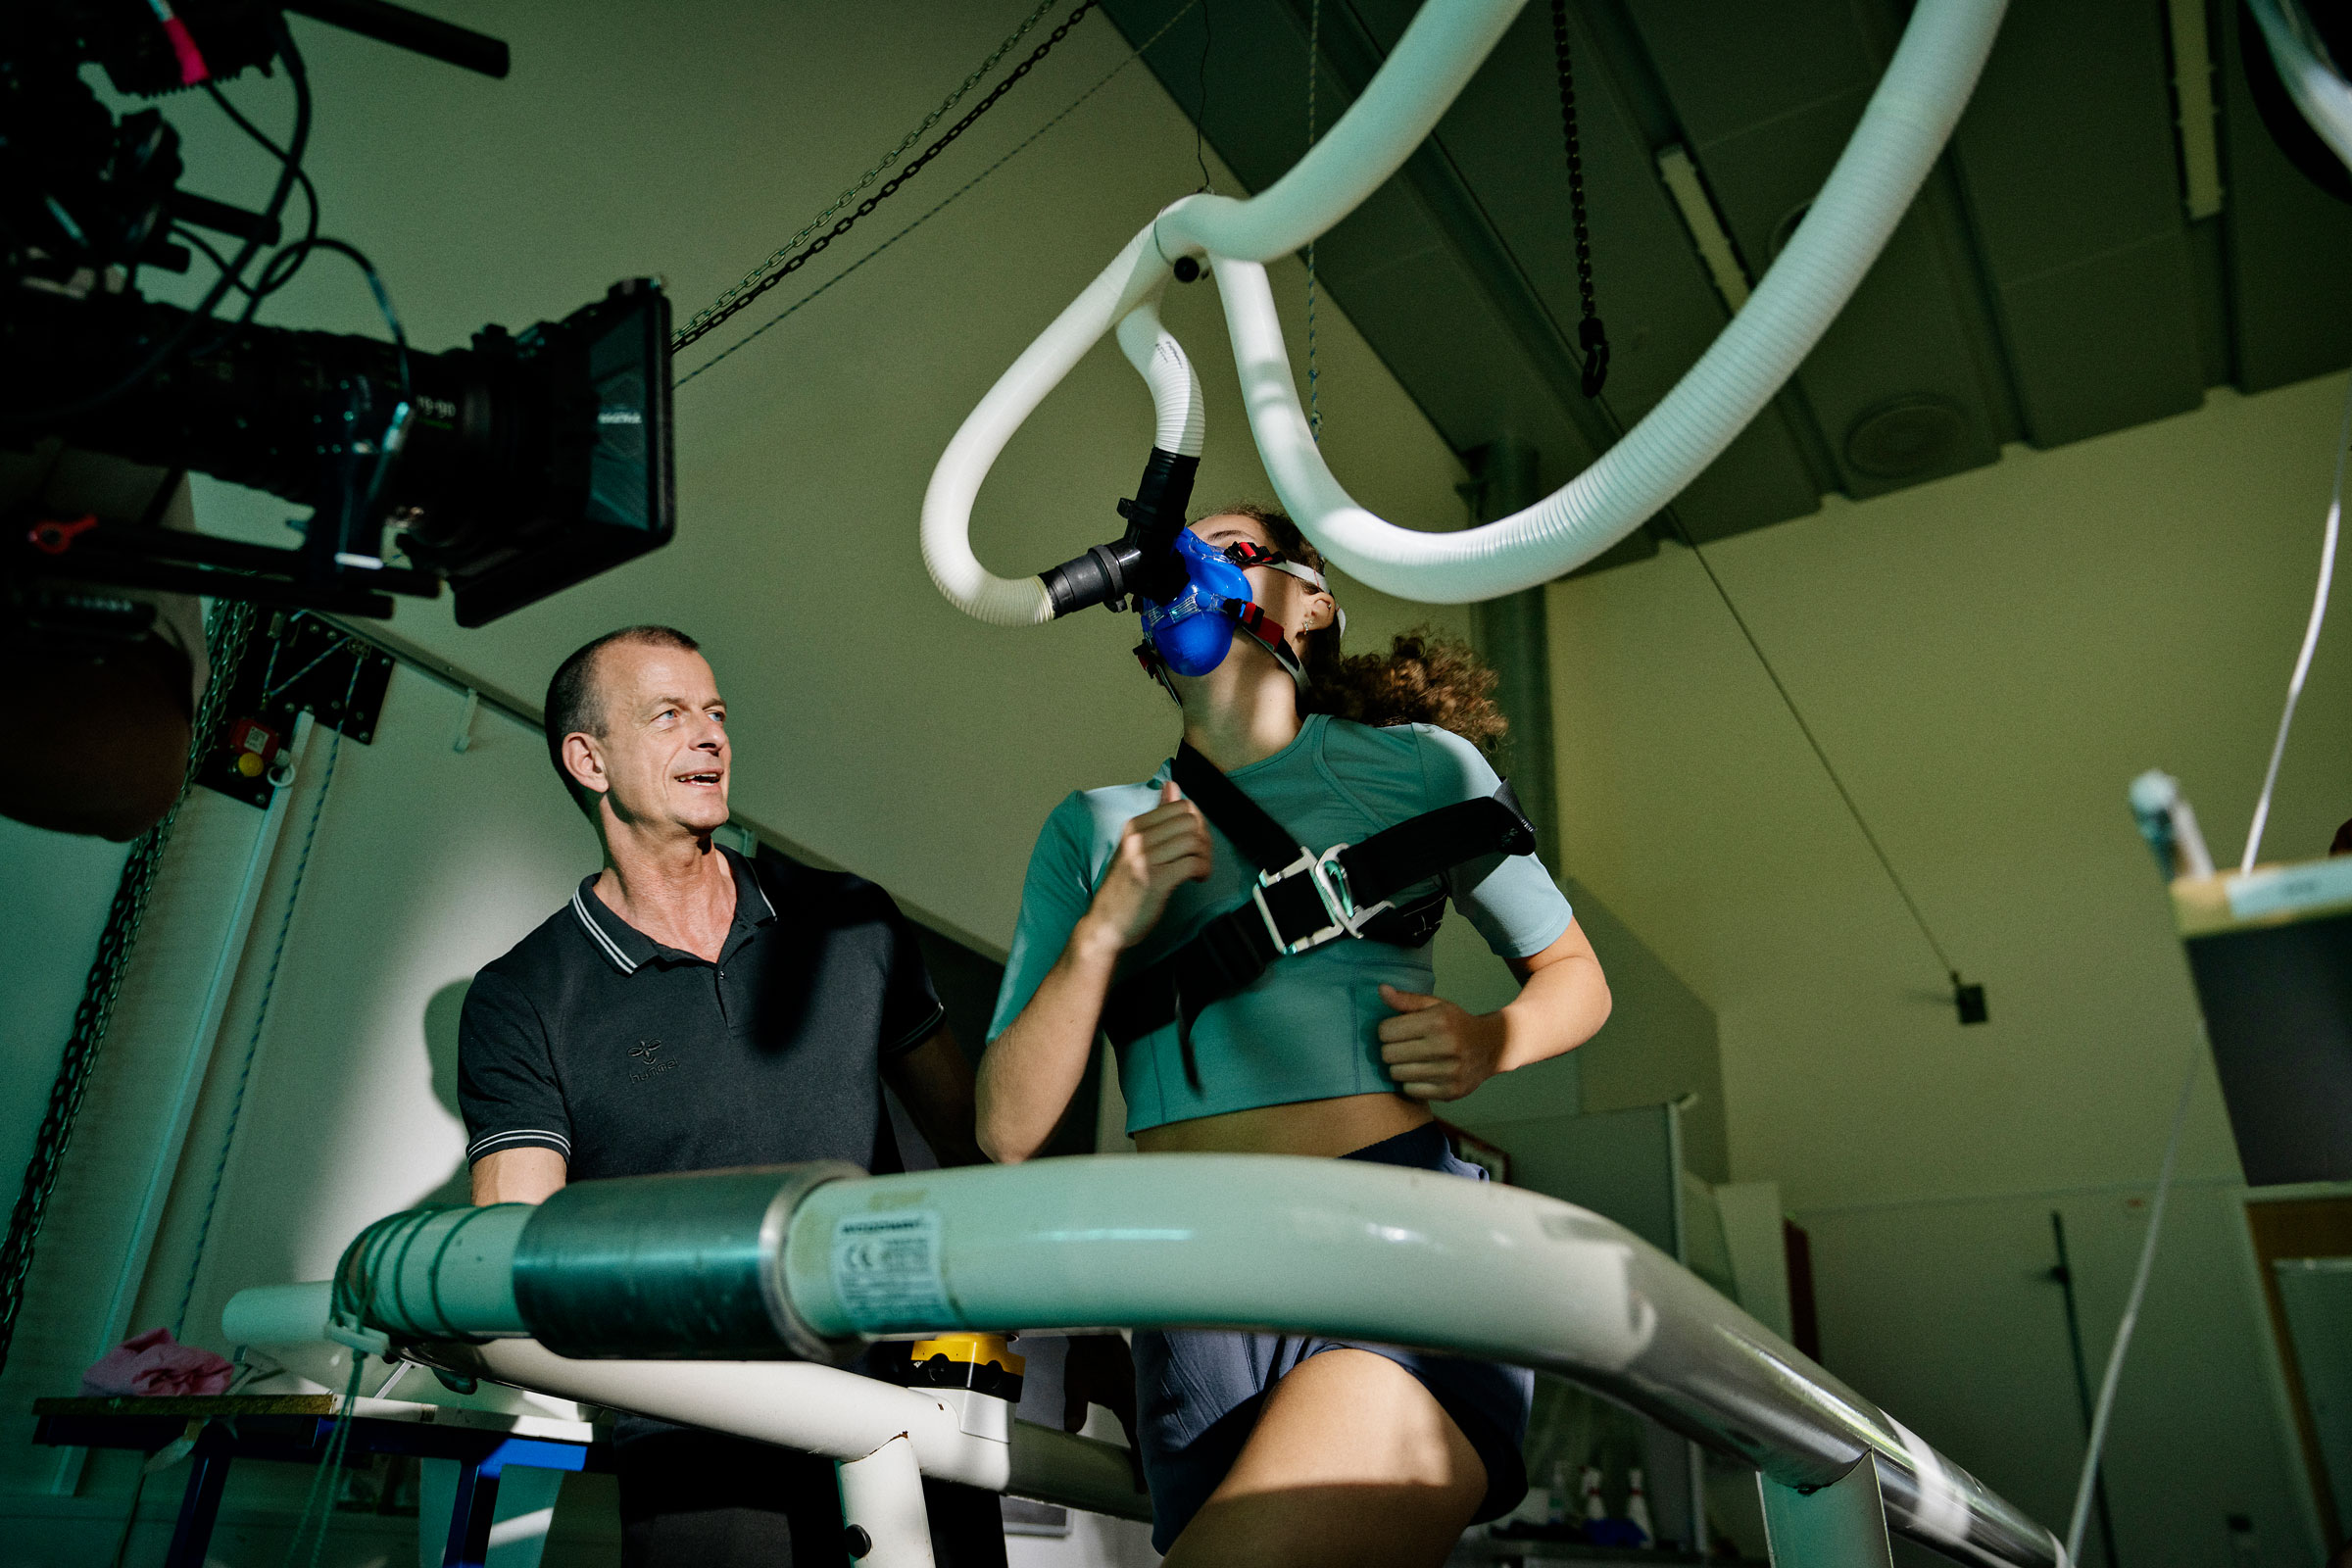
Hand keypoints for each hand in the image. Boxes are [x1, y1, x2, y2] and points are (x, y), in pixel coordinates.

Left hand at [1061, 1332, 1144, 1486]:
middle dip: (1149, 1462)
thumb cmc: (1086, 1357)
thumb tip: (1072, 1429)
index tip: (1142, 1486)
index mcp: (1128, 1402)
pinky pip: (1147, 1413)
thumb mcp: (1076, 1382)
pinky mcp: (1138, 1387)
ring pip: (1149, 1424)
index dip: (1140, 1464)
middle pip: (1148, 1436)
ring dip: (1150, 1445)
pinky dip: (1147, 1428)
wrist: (1097, 1332)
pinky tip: (1145, 1436)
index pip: (1138, 1440)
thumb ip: (1075, 1406)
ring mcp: (1140, 1392)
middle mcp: (1139, 1399)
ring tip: (1150, 1467)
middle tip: (1149, 1487)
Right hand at [1083, 781, 1212, 949]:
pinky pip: (1192, 863)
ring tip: (1200, 869)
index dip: (1197, 822)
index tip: (1195, 840)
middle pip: (1190, 821)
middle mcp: (1137, 839)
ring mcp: (1145, 860)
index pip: (1180, 806)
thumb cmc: (1123, 888)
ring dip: (1206, 856)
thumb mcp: (1134, 846)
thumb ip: (1157, 816)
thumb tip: (1172, 785)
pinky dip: (1203, 870)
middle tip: (1201, 856)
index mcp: (1134, 827)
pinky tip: (1197, 878)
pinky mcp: (1156, 881)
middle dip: (1204, 838)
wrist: (1105, 924)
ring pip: (1193, 841)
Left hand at [1378, 983, 1505, 1100]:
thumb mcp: (1435, 1005)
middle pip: (1388, 1054)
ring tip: (1410, 1059)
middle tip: (1401, 1046)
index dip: (1386, 1030)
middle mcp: (1445, 1046)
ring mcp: (1450, 1072)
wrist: (1492, 1047)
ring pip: (1396, 1074)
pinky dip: (1411, 1082)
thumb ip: (1406, 999)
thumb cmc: (1456, 1024)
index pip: (1386, 1031)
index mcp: (1438, 1021)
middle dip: (1390, 1049)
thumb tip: (1381, 990)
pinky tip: (1422, 1072)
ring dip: (1399, 1067)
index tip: (1395, 1030)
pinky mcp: (1451, 1092)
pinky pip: (1411, 1090)